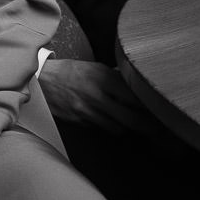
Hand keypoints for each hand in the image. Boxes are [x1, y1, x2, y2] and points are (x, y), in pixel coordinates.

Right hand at [39, 58, 156, 134]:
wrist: (39, 79)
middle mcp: (97, 97)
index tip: (160, 111)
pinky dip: (107, 127)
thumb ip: (116, 79)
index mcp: (103, 79)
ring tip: (132, 124)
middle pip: (133, 120)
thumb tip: (138, 88)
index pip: (137, 99)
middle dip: (149, 127)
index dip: (151, 107)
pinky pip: (100, 129)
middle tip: (160, 131)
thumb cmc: (70, 71)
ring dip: (127, 128)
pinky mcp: (78, 121)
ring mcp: (87, 111)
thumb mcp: (95, 68)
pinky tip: (108, 121)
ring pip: (118, 129)